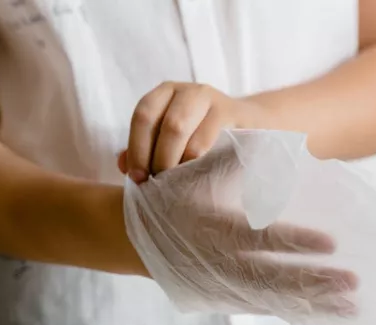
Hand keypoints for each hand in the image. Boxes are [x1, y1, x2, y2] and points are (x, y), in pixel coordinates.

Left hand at [117, 81, 267, 182]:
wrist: (251, 127)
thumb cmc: (205, 138)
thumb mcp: (173, 141)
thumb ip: (146, 150)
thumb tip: (123, 164)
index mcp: (164, 94)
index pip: (142, 116)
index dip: (137, 148)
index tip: (138, 178)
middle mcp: (186, 90)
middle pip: (160, 122)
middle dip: (155, 157)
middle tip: (157, 184)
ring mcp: (210, 98)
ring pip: (179, 127)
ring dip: (174, 161)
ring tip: (176, 182)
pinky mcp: (231, 112)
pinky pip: (206, 137)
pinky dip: (196, 160)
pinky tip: (197, 174)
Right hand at [124, 143, 357, 315]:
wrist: (131, 240)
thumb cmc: (168, 198)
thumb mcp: (191, 176)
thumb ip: (228, 161)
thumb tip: (269, 144)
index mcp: (213, 231)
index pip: (261, 240)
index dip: (296, 242)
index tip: (332, 243)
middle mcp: (219, 265)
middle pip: (275, 280)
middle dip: (316, 283)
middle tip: (355, 283)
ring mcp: (222, 288)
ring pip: (274, 301)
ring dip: (313, 303)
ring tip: (352, 305)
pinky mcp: (225, 300)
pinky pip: (266, 309)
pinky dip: (296, 312)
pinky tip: (325, 313)